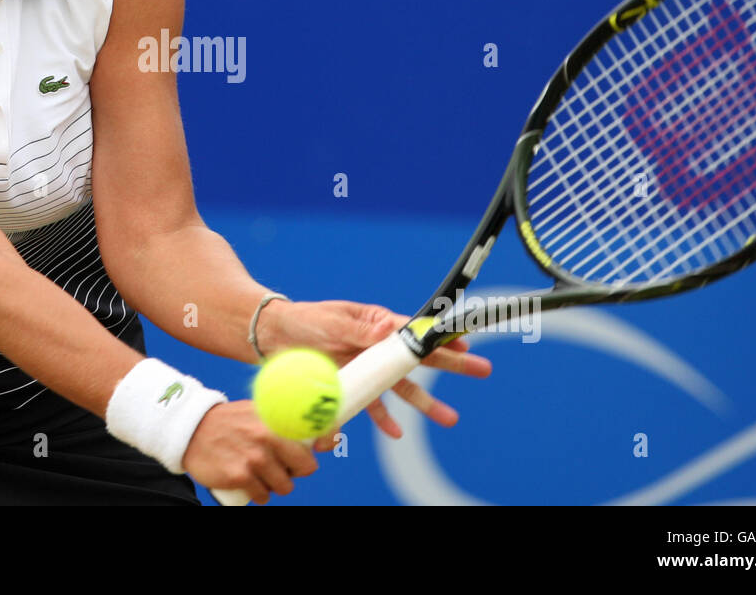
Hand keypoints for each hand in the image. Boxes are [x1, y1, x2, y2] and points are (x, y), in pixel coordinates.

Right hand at [182, 400, 317, 504]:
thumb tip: (312, 433)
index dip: (325, 441)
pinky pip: (263, 496)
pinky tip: (250, 485)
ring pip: (284, 486)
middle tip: (283, 466)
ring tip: (262, 475)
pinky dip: (259, 495)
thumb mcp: (256, 410)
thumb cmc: (229, 422)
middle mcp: (267, 436)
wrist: (191, 430)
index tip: (322, 446)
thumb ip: (279, 419)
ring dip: (276, 485)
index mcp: (274, 418)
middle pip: (305, 467)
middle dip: (296, 470)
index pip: (316, 430)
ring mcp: (254, 458)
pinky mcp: (240, 476)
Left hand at [254, 299, 491, 445]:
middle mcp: (376, 345)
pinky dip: (384, 419)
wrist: (272, 338)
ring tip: (450, 419)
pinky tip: (396, 433)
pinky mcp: (351, 386)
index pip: (415, 331)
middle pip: (419, 359)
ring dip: (425, 405)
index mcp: (376, 322)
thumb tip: (392, 327)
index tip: (465, 343)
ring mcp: (366, 367)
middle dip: (452, 366)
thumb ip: (360, 328)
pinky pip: (372, 405)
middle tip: (483, 370)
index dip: (441, 338)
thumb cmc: (304, 321)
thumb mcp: (331, 321)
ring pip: (401, 388)